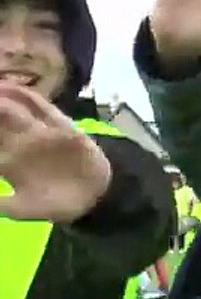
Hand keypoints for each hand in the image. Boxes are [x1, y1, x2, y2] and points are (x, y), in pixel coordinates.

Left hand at [0, 84, 110, 222]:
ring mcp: (37, 133)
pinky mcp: (60, 127)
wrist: (93, 200)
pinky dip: (23, 96)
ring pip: (10, 109)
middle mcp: (17, 143)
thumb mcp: (23, 210)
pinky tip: (6, 87)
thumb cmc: (54, 205)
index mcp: (5, 162)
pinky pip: (41, 107)